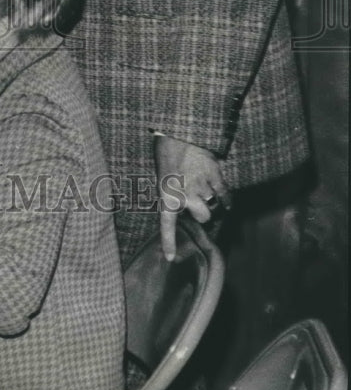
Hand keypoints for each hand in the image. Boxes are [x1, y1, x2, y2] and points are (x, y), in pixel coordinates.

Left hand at [155, 134, 230, 260]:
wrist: (178, 131)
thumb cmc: (166, 153)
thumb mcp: (162, 176)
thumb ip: (173, 193)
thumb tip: (185, 207)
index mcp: (166, 194)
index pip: (167, 225)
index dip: (169, 243)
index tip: (170, 258)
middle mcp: (184, 195)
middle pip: (204, 218)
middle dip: (203, 214)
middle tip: (199, 205)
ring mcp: (201, 187)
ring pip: (214, 207)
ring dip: (212, 203)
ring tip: (206, 194)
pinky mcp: (214, 176)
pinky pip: (225, 195)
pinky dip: (227, 199)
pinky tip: (227, 202)